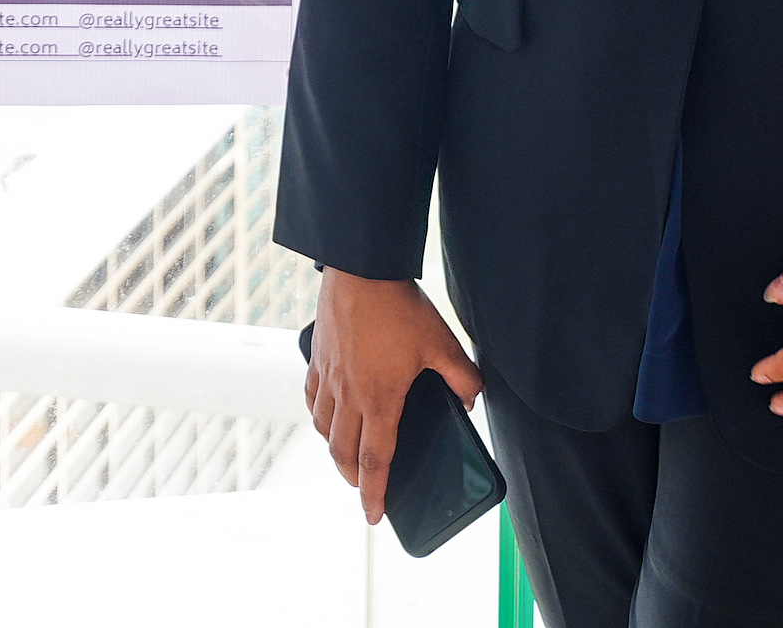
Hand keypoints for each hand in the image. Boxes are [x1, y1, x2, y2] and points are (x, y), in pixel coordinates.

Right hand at [304, 267, 482, 523]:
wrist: (360, 268)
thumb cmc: (399, 306)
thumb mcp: (443, 343)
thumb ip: (463, 377)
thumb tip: (470, 400)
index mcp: (380, 399)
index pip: (375, 460)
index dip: (375, 493)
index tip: (374, 515)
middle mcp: (348, 394)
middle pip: (341, 452)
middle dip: (352, 477)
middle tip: (363, 487)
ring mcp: (328, 376)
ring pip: (322, 427)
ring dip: (334, 448)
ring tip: (346, 452)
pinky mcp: (316, 357)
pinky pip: (312, 398)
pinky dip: (319, 415)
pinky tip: (328, 411)